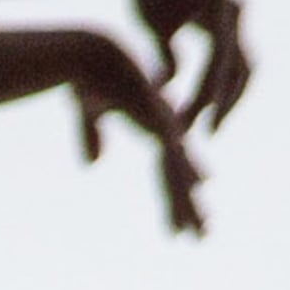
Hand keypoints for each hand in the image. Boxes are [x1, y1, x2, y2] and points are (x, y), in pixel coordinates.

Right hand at [66, 32, 207, 234]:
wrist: (90, 54)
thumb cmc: (87, 77)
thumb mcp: (88, 113)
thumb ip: (93, 136)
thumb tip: (94, 164)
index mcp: (152, 127)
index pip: (168, 167)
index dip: (177, 190)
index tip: (188, 211)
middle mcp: (163, 128)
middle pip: (178, 176)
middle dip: (188, 207)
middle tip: (201, 235)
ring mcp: (163, 127)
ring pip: (179, 176)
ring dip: (188, 207)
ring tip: (201, 234)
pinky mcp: (158, 125)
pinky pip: (172, 161)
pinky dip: (182, 183)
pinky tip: (197, 198)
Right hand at [130, 0, 251, 131]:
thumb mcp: (160, 32)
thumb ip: (170, 56)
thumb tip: (168, 83)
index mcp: (226, 26)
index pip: (237, 71)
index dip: (225, 100)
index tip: (207, 127)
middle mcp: (234, 17)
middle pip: (242, 71)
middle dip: (228, 104)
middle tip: (211, 133)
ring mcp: (231, 9)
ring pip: (232, 64)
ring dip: (218, 96)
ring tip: (201, 121)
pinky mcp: (220, 3)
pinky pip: (220, 50)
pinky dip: (209, 77)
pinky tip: (196, 98)